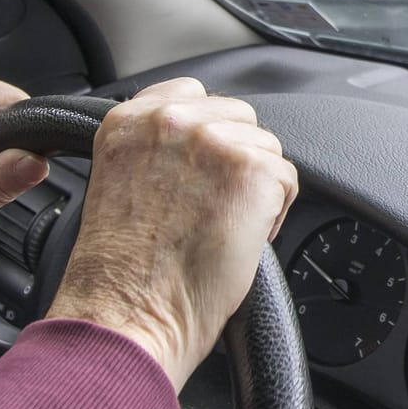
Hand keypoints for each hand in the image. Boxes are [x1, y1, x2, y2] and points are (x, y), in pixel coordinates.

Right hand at [45, 78, 297, 388]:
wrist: (128, 314)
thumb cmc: (121, 273)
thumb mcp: (120, 183)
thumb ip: (154, 150)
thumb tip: (200, 148)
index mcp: (128, 120)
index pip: (192, 94)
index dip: (207, 135)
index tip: (202, 169)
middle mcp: (169, 120)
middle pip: (238, 117)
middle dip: (235, 161)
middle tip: (211, 209)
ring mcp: (212, 141)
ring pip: (266, 149)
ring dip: (256, 189)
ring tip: (221, 228)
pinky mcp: (250, 170)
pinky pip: (287, 179)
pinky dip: (274, 215)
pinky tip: (239, 240)